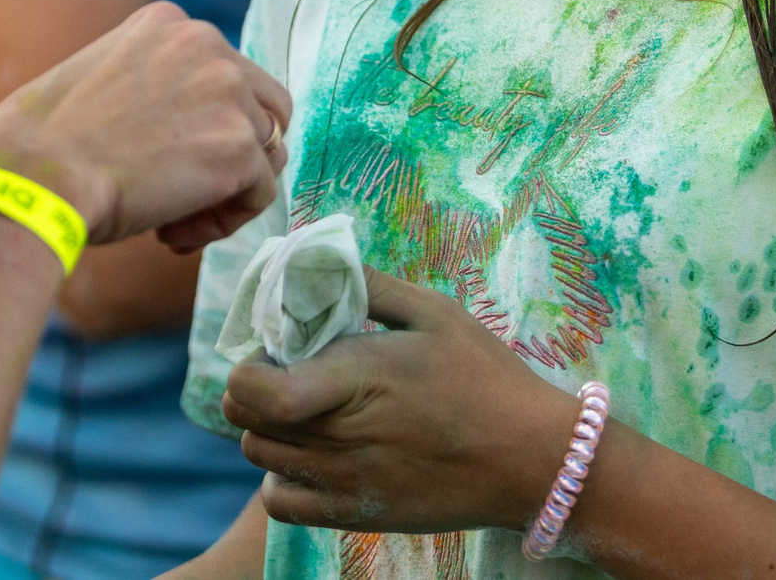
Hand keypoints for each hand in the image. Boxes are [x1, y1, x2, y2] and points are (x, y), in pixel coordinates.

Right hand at [0, 1, 288, 250]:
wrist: (31, 177)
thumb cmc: (46, 146)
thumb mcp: (103, 79)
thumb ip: (155, 84)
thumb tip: (197, 127)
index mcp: (169, 21)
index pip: (224, 73)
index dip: (203, 125)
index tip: (157, 158)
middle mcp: (206, 42)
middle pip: (263, 106)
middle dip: (233, 154)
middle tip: (181, 193)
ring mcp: (227, 92)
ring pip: (265, 152)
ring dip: (225, 191)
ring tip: (171, 221)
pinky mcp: (237, 146)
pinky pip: (260, 193)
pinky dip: (224, 222)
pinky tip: (172, 236)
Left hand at [222, 272, 580, 533]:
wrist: (529, 457)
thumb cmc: (484, 376)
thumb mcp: (435, 311)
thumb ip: (369, 285)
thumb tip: (314, 261)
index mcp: (356, 379)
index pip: (254, 390)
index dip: (247, 369)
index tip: (275, 351)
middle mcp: (340, 436)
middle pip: (247, 420)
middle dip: (257, 389)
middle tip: (294, 372)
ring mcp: (344, 482)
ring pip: (259, 457)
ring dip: (270, 428)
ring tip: (311, 408)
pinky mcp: (354, 515)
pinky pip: (280, 502)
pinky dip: (281, 477)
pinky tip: (314, 453)